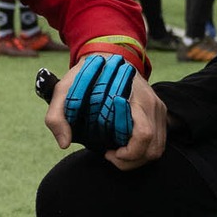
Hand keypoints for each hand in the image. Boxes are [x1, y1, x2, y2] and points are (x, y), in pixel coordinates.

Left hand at [43, 53, 166, 169]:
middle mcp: (150, 104)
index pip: (144, 134)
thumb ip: (57, 116)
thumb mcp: (63, 91)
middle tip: (111, 156)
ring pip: (158, 148)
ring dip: (138, 158)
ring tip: (118, 153)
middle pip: (153, 147)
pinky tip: (125, 146)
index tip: (109, 152)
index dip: (129, 153)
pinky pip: (159, 141)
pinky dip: (143, 151)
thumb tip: (64, 143)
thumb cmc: (84, 76)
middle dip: (131, 161)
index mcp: (132, 98)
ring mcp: (158, 109)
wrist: (106, 55)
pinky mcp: (159, 113)